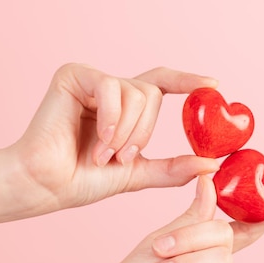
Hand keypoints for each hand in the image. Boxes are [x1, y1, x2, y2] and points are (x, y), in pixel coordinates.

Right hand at [0, 64, 219, 228]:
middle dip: (144, 133)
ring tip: (104, 155)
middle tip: (122, 158)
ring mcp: (92, 80)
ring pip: (137, 93)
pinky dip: (111, 120)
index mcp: (125, 108)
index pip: (162, 84)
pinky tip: (98, 142)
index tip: (215, 84)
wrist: (48, 186)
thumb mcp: (138, 174)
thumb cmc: (85, 180)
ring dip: (127, 133)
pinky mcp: (74, 76)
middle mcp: (111, 90)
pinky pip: (112, 89)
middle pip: (152, 94)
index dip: (188, 81)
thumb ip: (173, 168)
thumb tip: (212, 165)